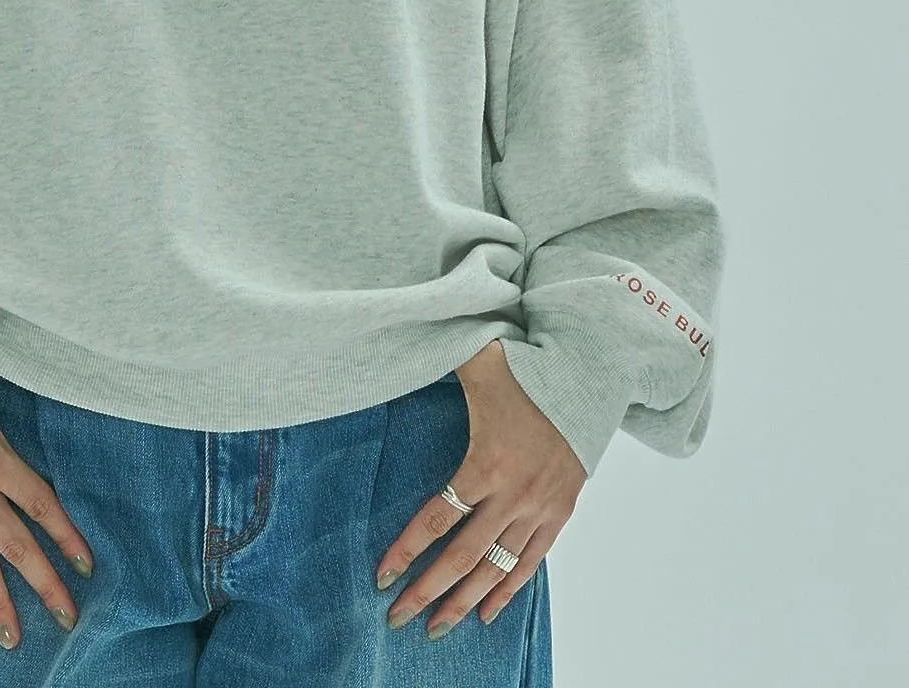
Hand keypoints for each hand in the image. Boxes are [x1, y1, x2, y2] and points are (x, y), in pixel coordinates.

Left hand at [375, 339, 587, 637]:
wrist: (589, 375)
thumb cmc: (523, 366)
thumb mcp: (475, 361)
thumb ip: (435, 357)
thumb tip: (396, 343)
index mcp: (487, 462)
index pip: (437, 519)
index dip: (406, 550)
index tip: (381, 575)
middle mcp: (514, 494)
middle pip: (462, 557)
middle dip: (427, 591)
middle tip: (398, 618)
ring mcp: (539, 507)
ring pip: (496, 568)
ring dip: (464, 601)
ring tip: (436, 627)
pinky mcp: (560, 511)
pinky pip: (530, 562)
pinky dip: (508, 590)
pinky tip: (486, 613)